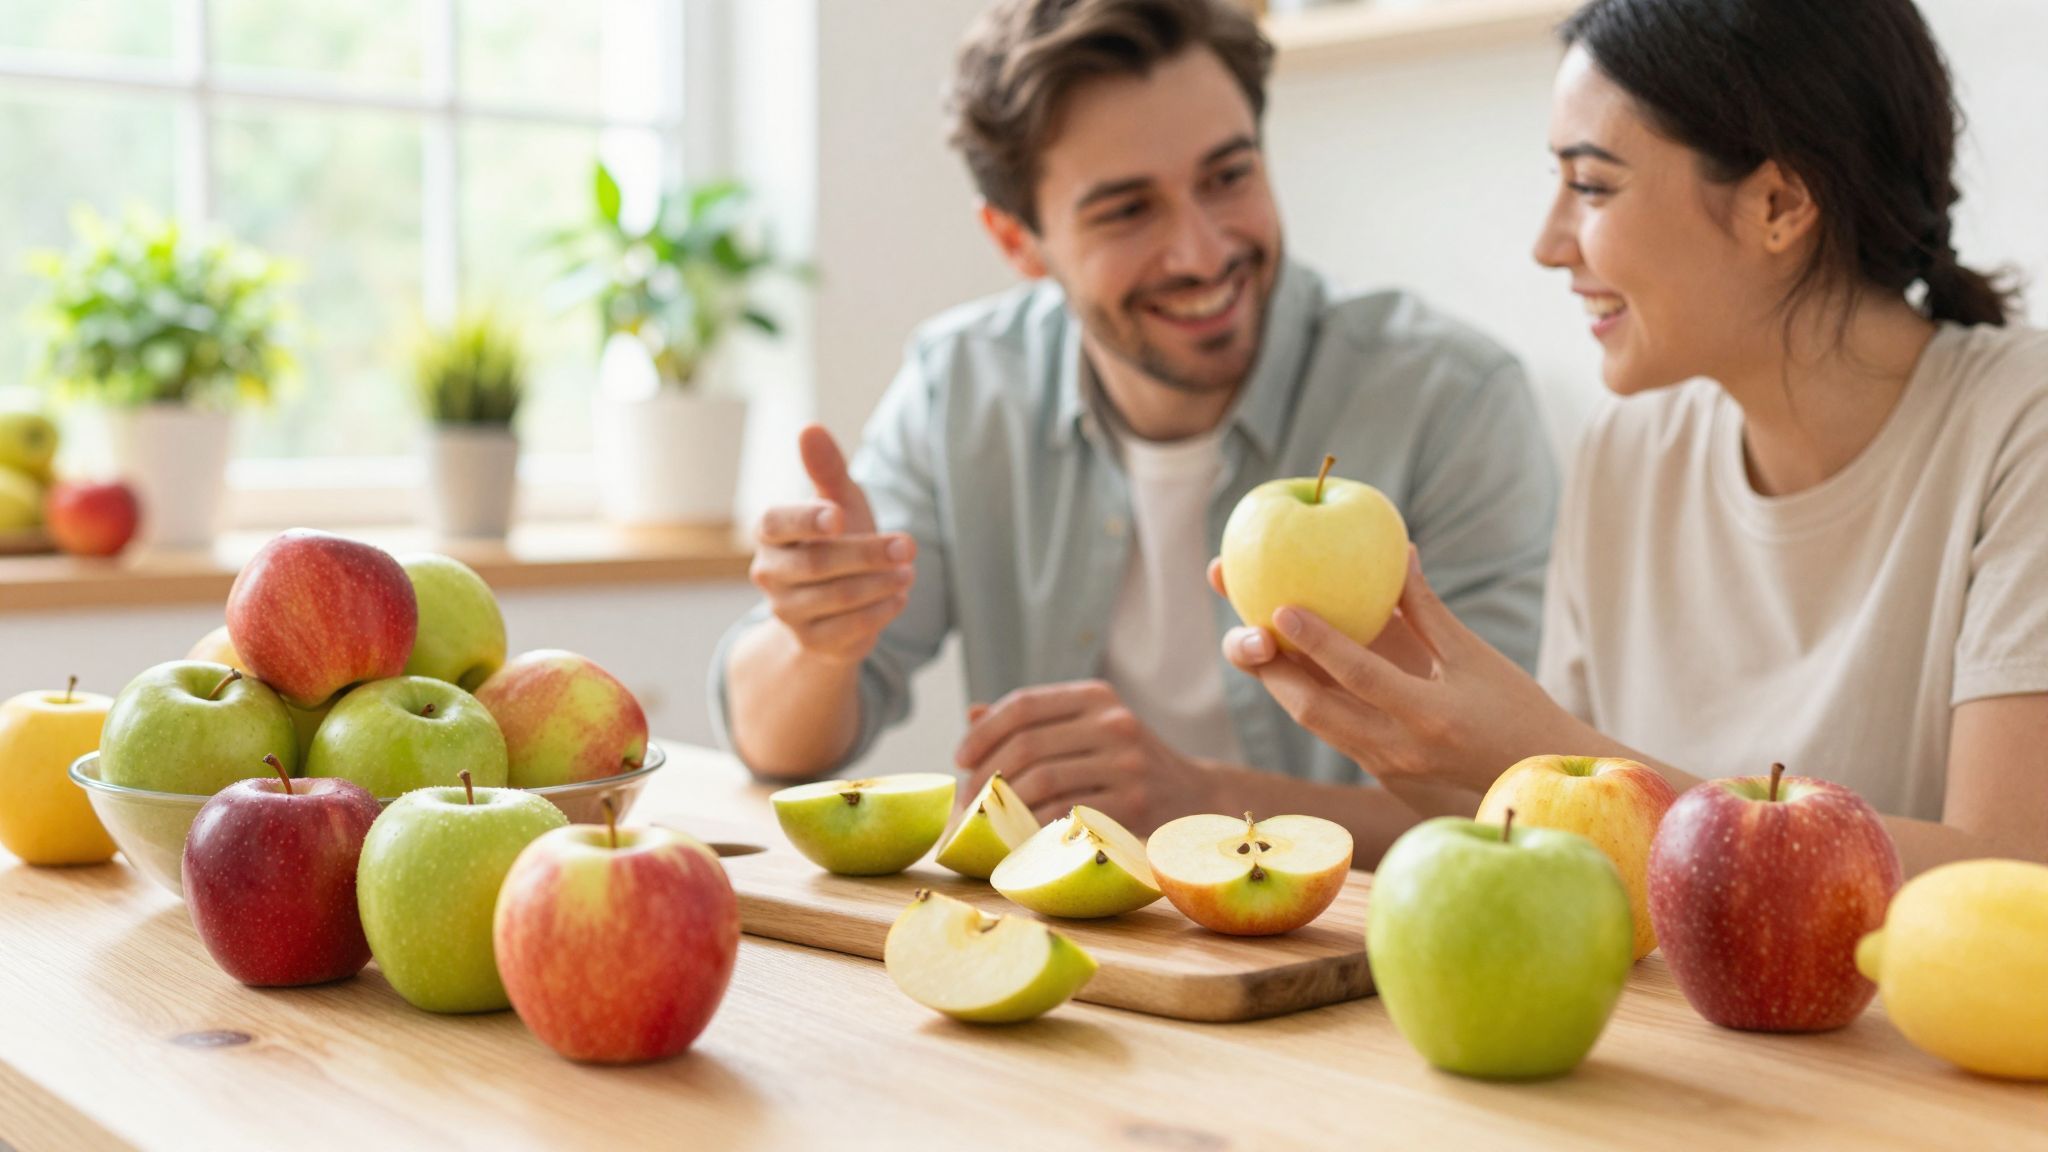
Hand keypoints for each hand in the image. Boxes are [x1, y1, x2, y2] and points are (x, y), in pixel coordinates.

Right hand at [749, 425, 915, 664]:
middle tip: (907, 544)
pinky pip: (850, 628)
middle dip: (867, 553)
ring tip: (908, 571)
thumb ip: (826, 468)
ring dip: (880, 582)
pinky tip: (899, 596)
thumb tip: (809, 428)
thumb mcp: (839, 500)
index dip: (806, 520)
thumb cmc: (838, 538)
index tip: (839, 516)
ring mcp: (786, 612)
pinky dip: (881, 610)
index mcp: (770, 532)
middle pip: (816, 563)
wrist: (839, 605)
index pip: (777, 523)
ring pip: (837, 597)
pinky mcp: (812, 642)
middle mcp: (769, 573)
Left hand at [954, 680, 1214, 832]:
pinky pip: (1065, 814)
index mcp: (1095, 696)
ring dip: (1003, 804)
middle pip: (1027, 745)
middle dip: (986, 775)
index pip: (1023, 705)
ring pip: (1042, 781)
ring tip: (988, 818)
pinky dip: (1032, 826)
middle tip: (969, 799)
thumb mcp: (1086, 727)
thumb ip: (1035, 720)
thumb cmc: (1123, 761)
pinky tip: (1019, 834)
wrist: (1192, 795)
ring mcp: (1127, 763)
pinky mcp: (1134, 803)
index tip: (961, 758)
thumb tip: (972, 714)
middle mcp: (1114, 723)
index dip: (983, 732)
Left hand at [1211, 548, 1587, 794]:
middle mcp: (1398, 747)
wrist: (1533, 774)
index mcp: (1429, 716)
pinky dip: (1303, 694)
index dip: (1318, 642)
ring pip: (1313, 722)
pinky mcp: (1377, 766)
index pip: (1361, 676)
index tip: (1281, 608)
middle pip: (1314, 710)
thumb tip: (1397, 551)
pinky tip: (1282, 661)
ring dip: (1278, 683)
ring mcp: (1384, 763)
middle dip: (1271, 671)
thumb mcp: (1475, 656)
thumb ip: (1426, 608)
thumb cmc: (1516, 708)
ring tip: (1249, 641)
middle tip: (1243, 628)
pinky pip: (1328, 727)